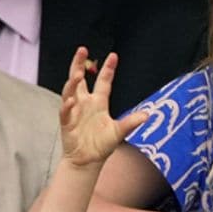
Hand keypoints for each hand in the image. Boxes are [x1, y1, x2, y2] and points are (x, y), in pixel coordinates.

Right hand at [60, 48, 148, 167]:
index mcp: (98, 102)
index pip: (102, 81)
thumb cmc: (101, 145)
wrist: (87, 161)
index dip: (108, 69)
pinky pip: (65, 111)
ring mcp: (74, 111)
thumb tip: (147, 115)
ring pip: (70, 91)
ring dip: (73, 82)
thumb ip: (131, 122)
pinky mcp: (67, 122)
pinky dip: (68, 106)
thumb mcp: (119, 132)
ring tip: (78, 74)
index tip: (114, 55)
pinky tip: (72, 100)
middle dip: (79, 64)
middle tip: (82, 50)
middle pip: (79, 79)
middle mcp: (85, 103)